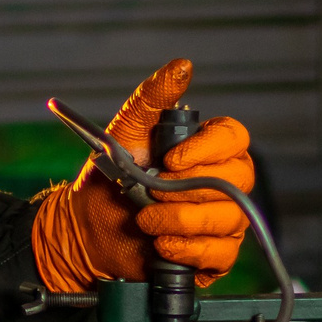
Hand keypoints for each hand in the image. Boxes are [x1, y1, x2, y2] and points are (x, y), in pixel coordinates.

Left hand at [31, 57, 254, 289]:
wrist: (85, 229)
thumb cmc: (109, 178)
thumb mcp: (125, 132)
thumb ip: (153, 98)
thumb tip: (182, 66)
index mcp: (208, 148)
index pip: (233, 138)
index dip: (206, 150)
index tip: (169, 160)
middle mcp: (224, 181)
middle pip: (236, 180)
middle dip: (186, 190)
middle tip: (150, 193)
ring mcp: (223, 219)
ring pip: (229, 218)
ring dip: (181, 221)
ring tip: (146, 220)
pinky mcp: (214, 254)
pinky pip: (222, 254)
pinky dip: (189, 249)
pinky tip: (162, 245)